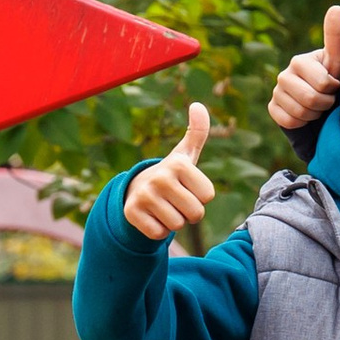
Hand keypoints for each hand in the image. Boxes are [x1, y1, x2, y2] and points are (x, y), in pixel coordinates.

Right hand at [122, 104, 214, 242]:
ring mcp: (144, 195)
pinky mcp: (132, 212)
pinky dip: (158, 231)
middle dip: (189, 213)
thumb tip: (198, 105)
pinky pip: (159, 234)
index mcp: (179, 164)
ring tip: (164, 207)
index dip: (200, 197)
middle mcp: (160, 177)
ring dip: (173, 222)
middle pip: (195, 213)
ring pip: (176, 225)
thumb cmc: (171, 174)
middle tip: (176, 201)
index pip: (208, 196)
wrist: (135, 188)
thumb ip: (198, 132)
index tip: (187, 188)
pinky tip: (152, 216)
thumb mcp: (186, 154)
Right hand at [266, 4, 339, 131]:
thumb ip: (335, 36)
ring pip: (300, 113)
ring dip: (315, 115)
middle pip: (310, 100)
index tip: (335, 85)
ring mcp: (276, 92)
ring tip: (318, 107)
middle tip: (328, 100)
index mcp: (299, 61)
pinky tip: (306, 116)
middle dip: (325, 104)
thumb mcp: (337, 60)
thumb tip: (335, 7)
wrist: (322, 104)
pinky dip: (301, 123)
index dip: (333, 90)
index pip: (322, 84)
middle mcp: (283, 74)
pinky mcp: (272, 108)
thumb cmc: (333, 79)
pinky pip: (289, 121)